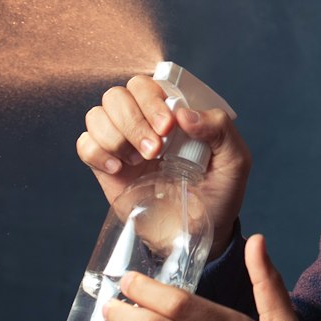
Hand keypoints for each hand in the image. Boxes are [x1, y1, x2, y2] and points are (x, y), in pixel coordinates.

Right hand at [76, 74, 251, 258]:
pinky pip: (85, 144)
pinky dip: (97, 152)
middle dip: (134, 119)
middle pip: (118, 95)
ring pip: (97, 115)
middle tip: (156, 150)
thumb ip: (220, 129)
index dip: (152, 99)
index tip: (169, 127)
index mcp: (174, 114)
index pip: (150, 85)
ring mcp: (123, 145)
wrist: (198, 235)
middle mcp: (145, 123)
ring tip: (140, 162)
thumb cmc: (218, 194)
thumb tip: (183, 114)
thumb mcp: (235, 161)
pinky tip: (119, 169)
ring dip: (116, 135)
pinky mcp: (106, 168)